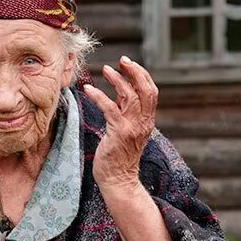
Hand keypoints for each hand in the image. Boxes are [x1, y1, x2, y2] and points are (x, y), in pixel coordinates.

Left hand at [84, 56, 157, 190]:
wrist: (119, 180)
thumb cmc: (119, 156)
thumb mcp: (128, 131)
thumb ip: (127, 113)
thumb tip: (120, 94)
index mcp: (147, 121)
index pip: (151, 92)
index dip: (142, 75)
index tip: (129, 64)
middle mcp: (143, 123)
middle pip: (146, 90)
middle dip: (135, 72)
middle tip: (122, 60)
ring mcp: (132, 128)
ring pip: (130, 97)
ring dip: (117, 80)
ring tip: (105, 69)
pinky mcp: (119, 133)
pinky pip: (110, 109)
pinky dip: (99, 96)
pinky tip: (88, 90)